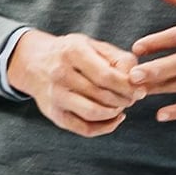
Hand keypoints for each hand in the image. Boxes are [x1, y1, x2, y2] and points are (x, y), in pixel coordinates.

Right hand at [5, 30, 144, 137]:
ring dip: (115, 113)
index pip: (106, 76)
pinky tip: (115, 117)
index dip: (128, 86)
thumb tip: (137, 80)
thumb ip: (119, 58)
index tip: (140, 89)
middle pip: (102, 95)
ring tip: (122, 105)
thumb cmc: (72, 53)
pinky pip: (85, 129)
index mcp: (72, 52)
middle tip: (134, 97)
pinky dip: (106, 127)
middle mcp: (60, 74)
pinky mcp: (55, 114)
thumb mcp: (93, 45)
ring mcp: (56, 96)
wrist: (35, 62)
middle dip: (125, 99)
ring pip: (94, 114)